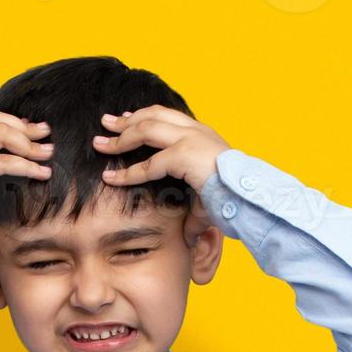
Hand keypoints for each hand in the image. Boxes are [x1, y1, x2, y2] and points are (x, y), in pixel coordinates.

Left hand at [91, 105, 229, 248]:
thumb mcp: (210, 196)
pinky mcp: (184, 155)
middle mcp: (196, 131)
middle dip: (127, 119)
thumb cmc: (237, 201)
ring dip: (121, 137)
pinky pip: (149, 164)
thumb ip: (194, 210)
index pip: (168, 117)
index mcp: (202, 134)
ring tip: (99, 144)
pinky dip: (128, 172)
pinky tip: (111, 178)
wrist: (252, 197)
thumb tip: (187, 236)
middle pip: (153, 115)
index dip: (144, 117)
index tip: (125, 119)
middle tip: (106, 123)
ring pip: (146, 129)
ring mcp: (190, 139)